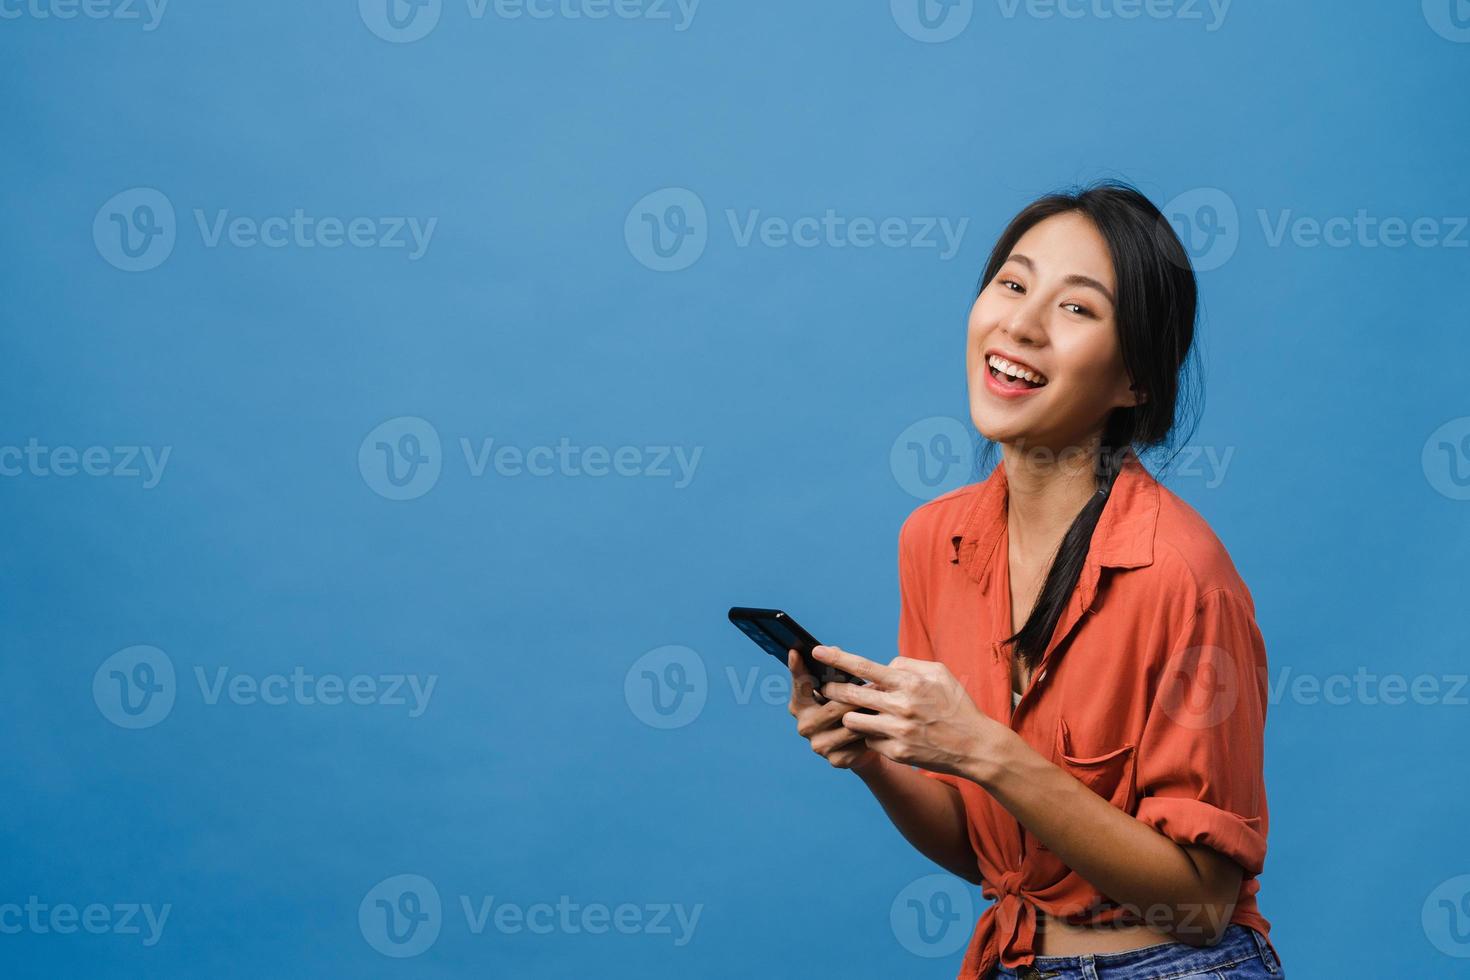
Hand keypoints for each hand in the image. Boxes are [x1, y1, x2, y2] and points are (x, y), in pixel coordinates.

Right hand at [786, 650, 879, 771]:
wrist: (861, 744)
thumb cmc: (847, 707)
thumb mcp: (839, 688)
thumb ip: (832, 672)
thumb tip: (834, 650)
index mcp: (799, 705)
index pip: (799, 685)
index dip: (798, 669)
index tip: (796, 651)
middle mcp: (804, 726)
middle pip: (832, 706)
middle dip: (856, 695)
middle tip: (876, 685)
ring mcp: (819, 745)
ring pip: (849, 724)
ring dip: (868, 712)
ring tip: (884, 702)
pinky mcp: (837, 759)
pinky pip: (859, 740)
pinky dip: (872, 730)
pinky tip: (882, 723)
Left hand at [813, 645, 1011, 779]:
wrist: (976, 747)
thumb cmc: (956, 706)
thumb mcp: (939, 673)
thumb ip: (908, 665)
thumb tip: (883, 666)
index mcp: (909, 682)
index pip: (863, 667)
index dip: (837, 658)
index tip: (817, 651)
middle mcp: (901, 706)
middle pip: (850, 695)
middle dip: (832, 690)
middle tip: (826, 687)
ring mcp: (898, 731)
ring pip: (853, 721)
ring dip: (850, 716)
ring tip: (858, 713)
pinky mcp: (897, 752)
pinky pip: (869, 740)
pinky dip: (871, 735)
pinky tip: (883, 733)